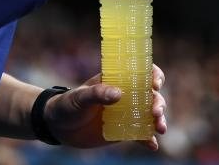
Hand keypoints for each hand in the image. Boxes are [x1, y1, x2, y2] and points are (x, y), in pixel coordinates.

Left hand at [44, 65, 167, 150]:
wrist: (58, 127)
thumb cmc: (68, 104)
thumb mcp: (80, 96)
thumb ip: (98, 93)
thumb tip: (119, 94)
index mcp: (118, 79)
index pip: (142, 72)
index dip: (154, 75)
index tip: (155, 84)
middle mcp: (126, 95)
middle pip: (151, 95)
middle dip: (159, 103)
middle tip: (155, 112)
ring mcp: (126, 113)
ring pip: (150, 115)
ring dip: (159, 120)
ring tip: (160, 129)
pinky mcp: (123, 131)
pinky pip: (140, 135)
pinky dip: (148, 140)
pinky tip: (153, 145)